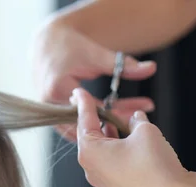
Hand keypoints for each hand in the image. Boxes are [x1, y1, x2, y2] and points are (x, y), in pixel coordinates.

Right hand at [33, 19, 156, 140]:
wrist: (45, 45)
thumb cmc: (69, 47)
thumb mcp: (96, 54)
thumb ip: (122, 65)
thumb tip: (150, 69)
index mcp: (58, 88)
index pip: (94, 106)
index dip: (119, 110)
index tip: (141, 110)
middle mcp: (50, 103)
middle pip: (86, 123)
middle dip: (112, 124)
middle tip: (137, 122)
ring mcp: (47, 111)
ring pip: (77, 131)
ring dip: (99, 130)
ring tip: (125, 126)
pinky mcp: (49, 115)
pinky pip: (70, 129)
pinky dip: (87, 129)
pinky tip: (107, 126)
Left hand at [72, 88, 194, 186]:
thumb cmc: (155, 165)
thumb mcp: (145, 132)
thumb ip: (136, 121)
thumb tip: (134, 119)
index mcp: (89, 151)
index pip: (84, 120)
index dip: (85, 103)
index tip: (80, 91)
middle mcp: (90, 168)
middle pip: (91, 137)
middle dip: (100, 121)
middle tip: (106, 106)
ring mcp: (101, 183)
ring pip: (102, 153)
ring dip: (111, 137)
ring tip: (123, 124)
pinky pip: (111, 166)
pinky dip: (117, 153)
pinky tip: (130, 145)